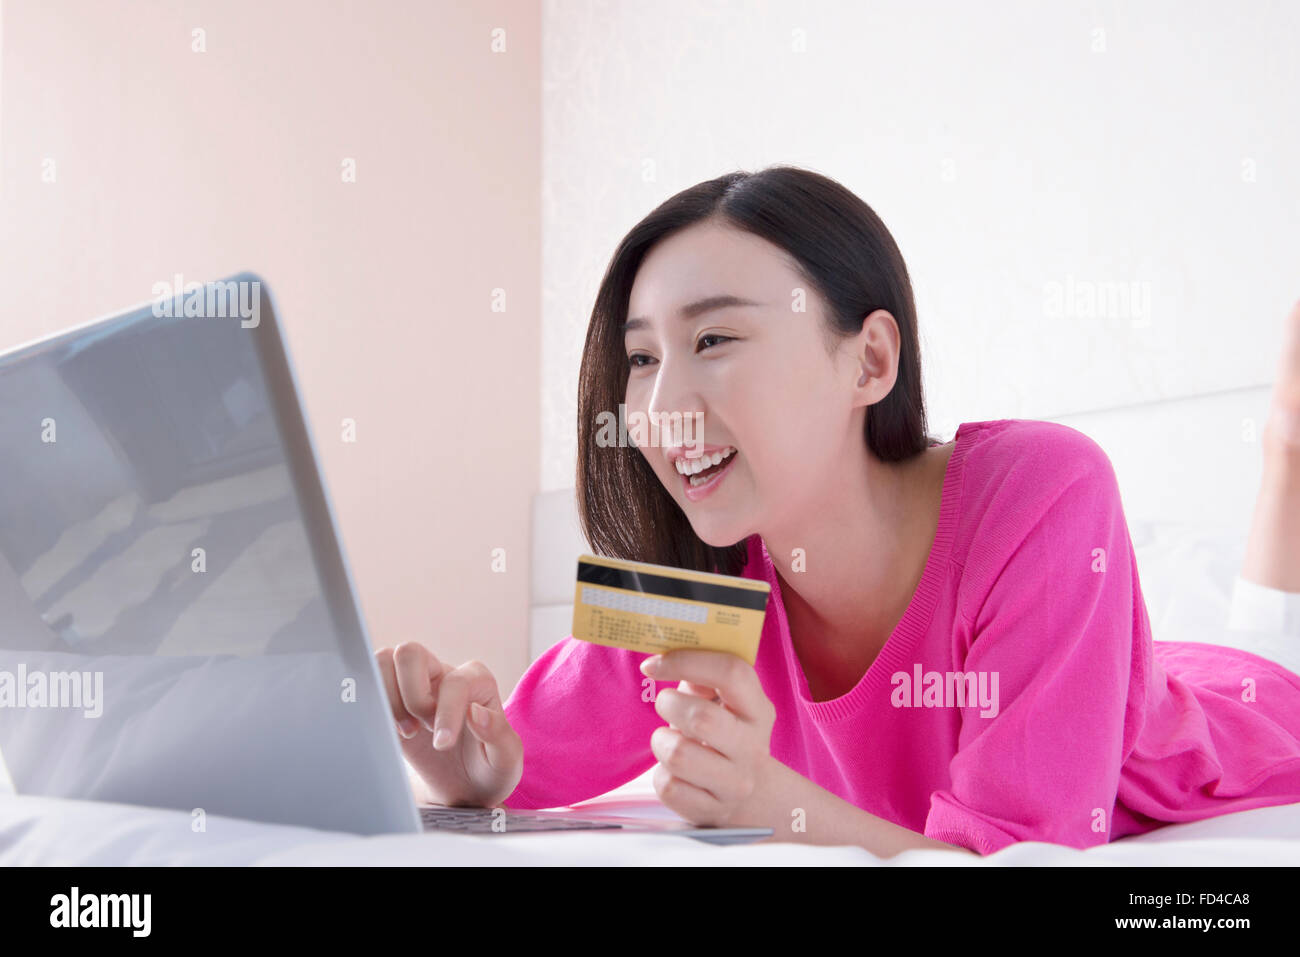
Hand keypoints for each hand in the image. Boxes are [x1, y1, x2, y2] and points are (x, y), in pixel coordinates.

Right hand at [375, 642, 522, 807]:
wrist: (466, 787)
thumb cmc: (489, 768)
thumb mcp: (506, 760)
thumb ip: (497, 734)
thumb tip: (475, 712)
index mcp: (477, 682)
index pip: (454, 682)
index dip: (446, 713)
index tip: (442, 745)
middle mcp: (443, 674)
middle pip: (410, 653)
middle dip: (411, 696)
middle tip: (423, 728)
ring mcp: (414, 685)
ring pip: (383, 660)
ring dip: (387, 698)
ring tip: (407, 730)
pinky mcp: (392, 702)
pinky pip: (368, 682)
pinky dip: (371, 704)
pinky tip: (390, 731)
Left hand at [640, 649, 777, 827]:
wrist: (748, 795)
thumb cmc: (722, 734)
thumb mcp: (722, 703)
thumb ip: (701, 678)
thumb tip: (665, 657)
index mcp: (758, 710)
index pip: (731, 672)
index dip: (686, 661)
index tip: (654, 665)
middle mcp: (752, 747)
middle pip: (702, 717)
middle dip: (669, 705)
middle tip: (666, 705)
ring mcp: (735, 783)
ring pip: (679, 754)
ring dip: (662, 742)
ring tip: (671, 741)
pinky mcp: (711, 811)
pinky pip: (669, 786)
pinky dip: (662, 775)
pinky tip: (676, 772)